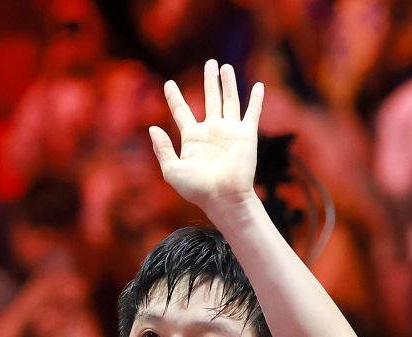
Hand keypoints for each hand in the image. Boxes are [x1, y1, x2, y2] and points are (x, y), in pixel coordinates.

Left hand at [149, 60, 263, 212]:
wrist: (223, 198)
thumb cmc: (197, 188)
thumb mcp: (172, 170)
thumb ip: (162, 149)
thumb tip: (152, 128)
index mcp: (192, 137)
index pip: (181, 111)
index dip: (174, 97)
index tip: (168, 83)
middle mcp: (211, 130)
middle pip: (210, 98)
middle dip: (209, 80)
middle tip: (209, 63)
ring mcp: (229, 131)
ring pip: (229, 100)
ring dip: (228, 83)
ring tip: (225, 67)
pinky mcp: (246, 135)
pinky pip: (252, 113)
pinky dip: (256, 99)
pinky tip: (258, 86)